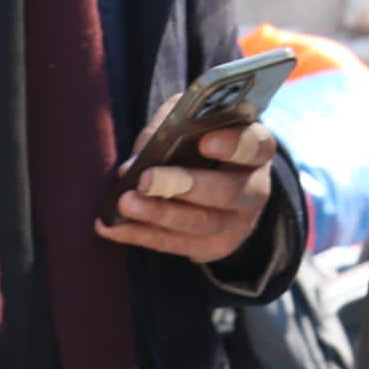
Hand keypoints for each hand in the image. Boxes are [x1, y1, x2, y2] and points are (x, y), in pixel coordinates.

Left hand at [94, 97, 275, 264]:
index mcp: (256, 150)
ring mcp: (237, 223)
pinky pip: (175, 244)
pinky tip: (112, 226)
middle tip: (146, 178)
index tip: (204, 141)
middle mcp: (254, 189)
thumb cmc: (203, 142)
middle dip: (183, 185)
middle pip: (226, 191)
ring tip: (124, 202)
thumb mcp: (196, 121)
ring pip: (199, 223)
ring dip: (157, 213)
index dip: (233, 145)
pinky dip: (140, 235)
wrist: (221, 187)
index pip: (255, 146)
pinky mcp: (214, 247)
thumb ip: (173, 123)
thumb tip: (142, 154)